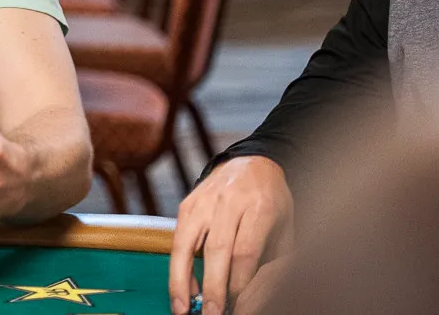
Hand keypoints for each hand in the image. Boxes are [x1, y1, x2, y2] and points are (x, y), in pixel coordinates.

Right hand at [169, 156, 293, 314]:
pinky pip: (177, 238)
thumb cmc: (273, 201)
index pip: (245, 250)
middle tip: (211, 314)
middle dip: (212, 287)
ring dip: (182, 279)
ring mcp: (205, 200)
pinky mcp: (188, 202)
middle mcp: (229, 201)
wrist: (252, 162)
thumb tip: (255, 297)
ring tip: (181, 307)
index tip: (237, 305)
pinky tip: (181, 286)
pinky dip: (178, 266)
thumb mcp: (285, 227)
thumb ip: (272, 258)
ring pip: (187, 243)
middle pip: (216, 249)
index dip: (239, 282)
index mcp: (260, 206)